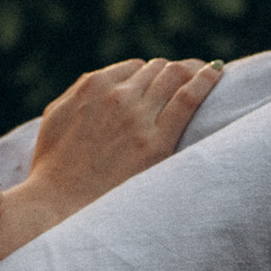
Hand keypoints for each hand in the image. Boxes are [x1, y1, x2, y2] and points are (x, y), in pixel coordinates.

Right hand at [25, 57, 223, 216]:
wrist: (57, 203)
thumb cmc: (53, 166)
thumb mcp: (57, 116)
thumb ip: (79, 94)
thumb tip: (101, 85)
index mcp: (92, 86)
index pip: (135, 67)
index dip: (150, 76)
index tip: (161, 87)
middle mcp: (116, 95)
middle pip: (158, 68)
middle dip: (174, 73)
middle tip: (191, 80)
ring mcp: (137, 117)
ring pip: (175, 75)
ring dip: (192, 72)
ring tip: (208, 75)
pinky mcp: (156, 142)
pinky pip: (188, 99)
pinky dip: (206, 81)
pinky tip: (217, 73)